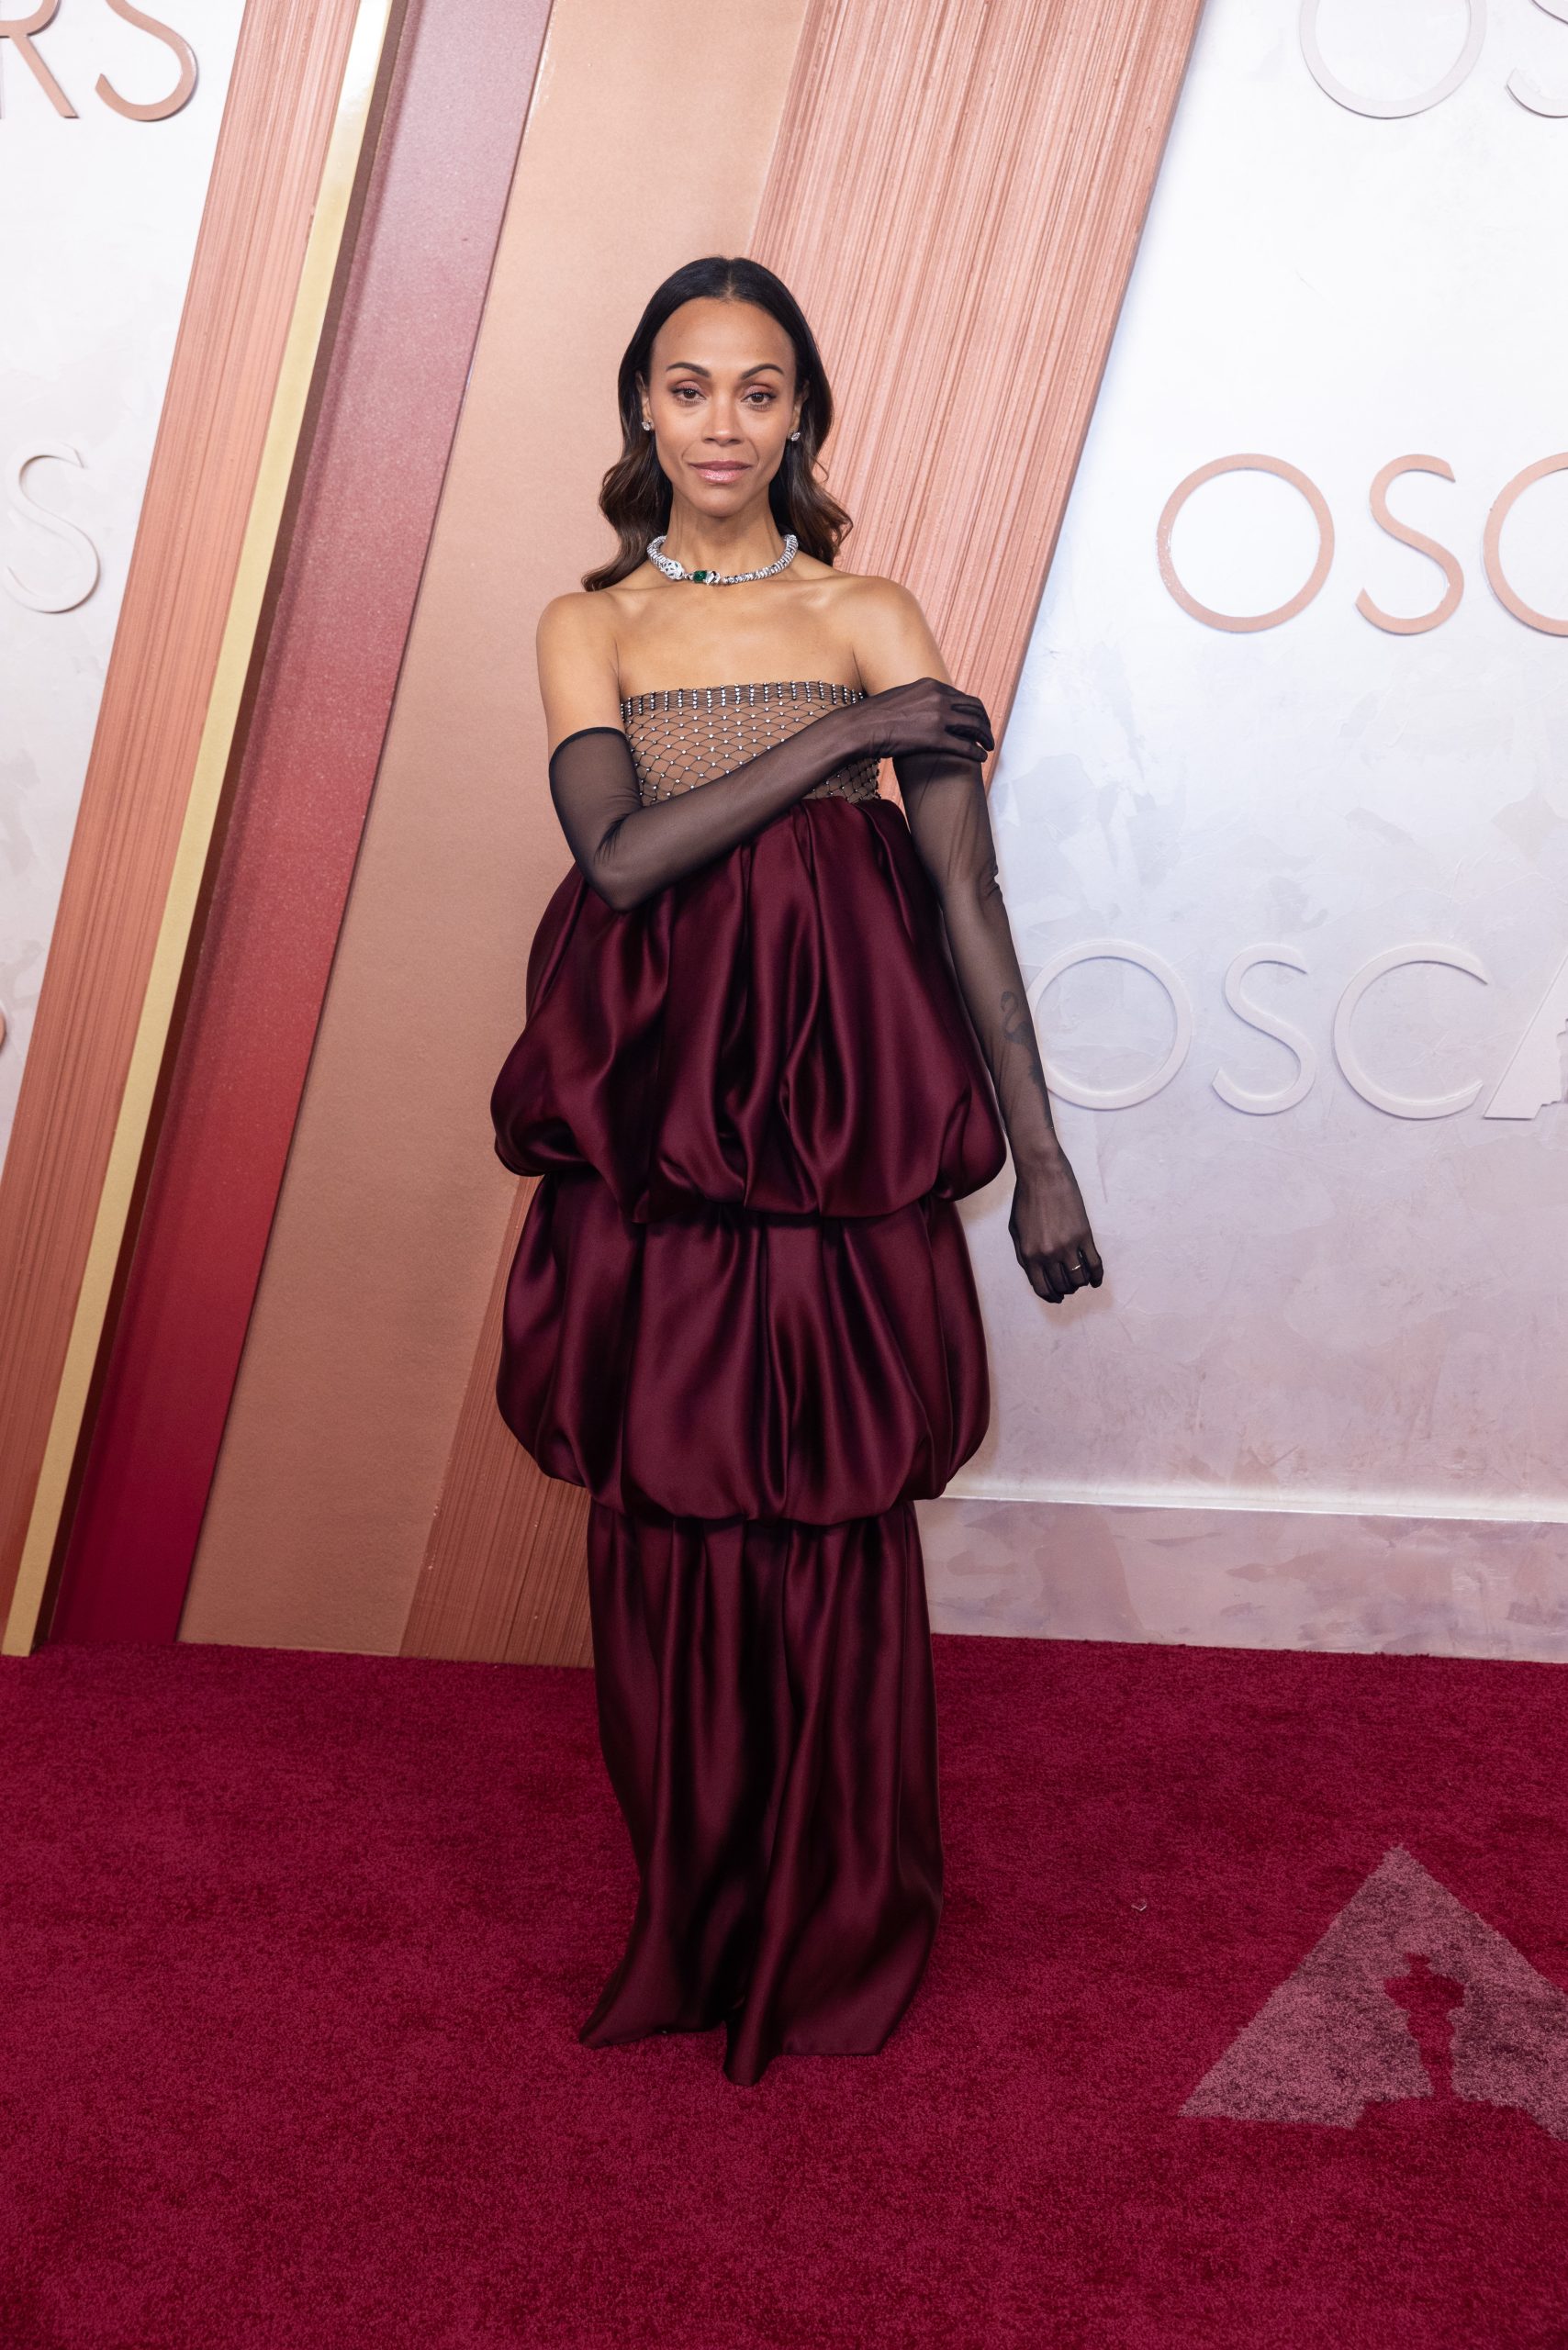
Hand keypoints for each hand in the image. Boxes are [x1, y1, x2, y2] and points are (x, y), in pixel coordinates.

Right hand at [841, 677, 994, 764]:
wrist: (860, 726)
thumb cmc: (874, 716)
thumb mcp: (901, 697)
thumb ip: (918, 699)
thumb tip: (924, 708)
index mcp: (931, 685)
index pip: (962, 696)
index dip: (973, 710)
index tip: (975, 721)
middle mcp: (938, 697)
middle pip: (974, 708)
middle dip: (985, 722)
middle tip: (987, 734)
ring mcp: (938, 717)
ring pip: (974, 726)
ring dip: (986, 737)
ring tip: (988, 747)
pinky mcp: (935, 738)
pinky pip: (965, 746)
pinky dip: (976, 753)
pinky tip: (981, 758)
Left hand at [1009, 1152, 1102, 1304]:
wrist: (1042, 1174)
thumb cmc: (1026, 1199)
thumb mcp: (1015, 1230)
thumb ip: (1023, 1254)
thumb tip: (1035, 1273)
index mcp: (1029, 1254)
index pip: (1041, 1287)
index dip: (1050, 1296)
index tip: (1056, 1297)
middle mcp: (1048, 1254)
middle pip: (1062, 1285)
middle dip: (1065, 1290)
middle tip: (1069, 1287)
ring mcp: (1067, 1246)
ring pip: (1079, 1279)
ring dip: (1080, 1283)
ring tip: (1080, 1281)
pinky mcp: (1084, 1235)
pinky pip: (1094, 1264)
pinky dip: (1096, 1276)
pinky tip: (1095, 1281)